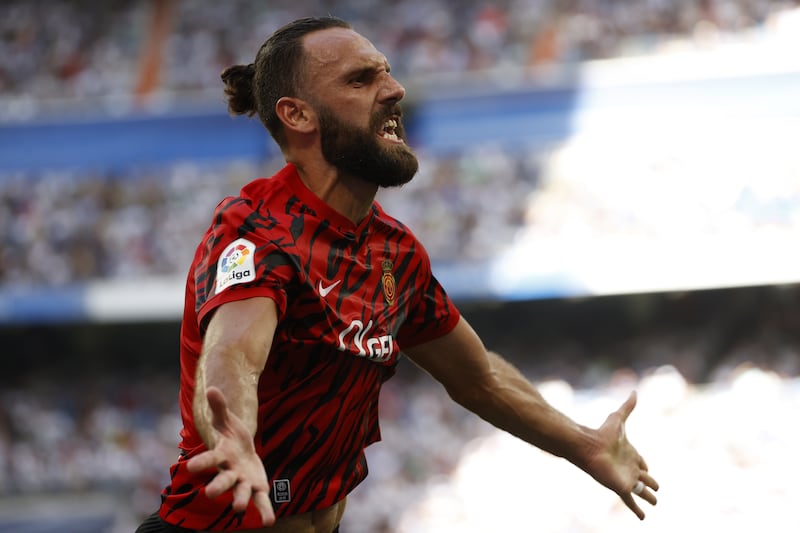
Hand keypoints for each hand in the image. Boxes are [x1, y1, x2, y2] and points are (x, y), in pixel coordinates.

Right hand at [187, 386, 275, 525]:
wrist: (242, 450)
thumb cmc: (230, 435)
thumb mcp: (226, 420)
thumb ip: (219, 407)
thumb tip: (212, 389)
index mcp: (221, 455)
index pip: (210, 458)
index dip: (202, 462)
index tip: (191, 466)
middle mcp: (229, 471)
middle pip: (222, 479)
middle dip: (217, 486)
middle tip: (209, 494)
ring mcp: (242, 481)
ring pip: (240, 492)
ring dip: (239, 500)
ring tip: (238, 510)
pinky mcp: (256, 487)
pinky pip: (260, 500)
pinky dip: (264, 511)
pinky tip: (269, 521)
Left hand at [585, 391, 658, 519]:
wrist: (588, 446)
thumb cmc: (602, 433)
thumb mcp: (618, 418)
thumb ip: (627, 406)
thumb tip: (634, 391)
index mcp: (630, 453)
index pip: (642, 462)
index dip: (645, 465)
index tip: (648, 468)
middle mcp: (629, 467)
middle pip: (645, 477)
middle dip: (652, 483)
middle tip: (657, 489)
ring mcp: (627, 478)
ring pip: (642, 490)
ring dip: (649, 497)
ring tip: (655, 503)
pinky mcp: (622, 487)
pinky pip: (632, 501)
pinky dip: (638, 510)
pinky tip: (643, 518)